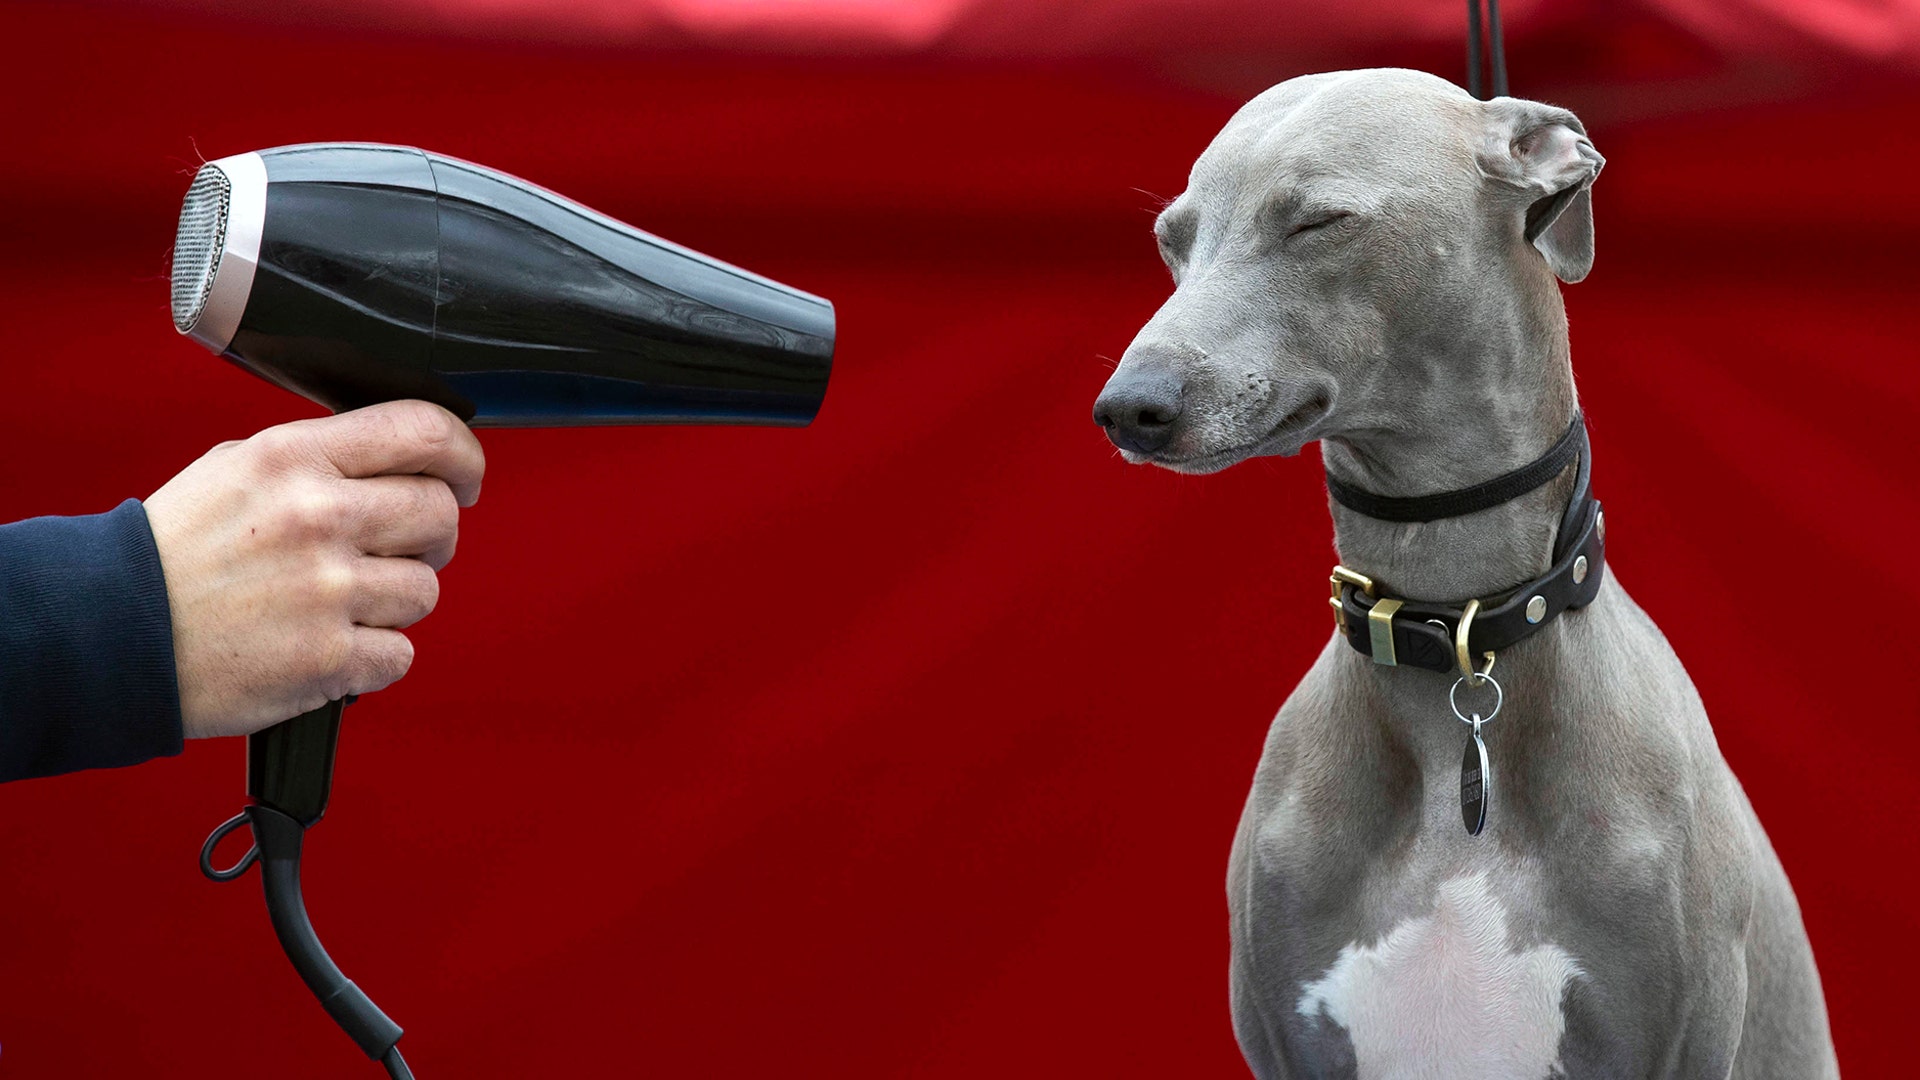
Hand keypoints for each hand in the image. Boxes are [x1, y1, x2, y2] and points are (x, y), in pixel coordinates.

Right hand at [143, 400, 484, 738]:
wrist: (112, 634)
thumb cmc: (177, 553)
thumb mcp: (237, 468)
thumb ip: (320, 460)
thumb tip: (399, 460)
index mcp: (295, 458)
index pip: (423, 431)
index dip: (462, 454)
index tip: (464, 476)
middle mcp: (318, 517)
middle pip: (439, 513)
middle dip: (431, 534)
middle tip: (397, 548)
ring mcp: (327, 591)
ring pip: (425, 589)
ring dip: (394, 600)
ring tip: (338, 602)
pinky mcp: (329, 659)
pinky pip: (401, 654)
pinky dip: (374, 657)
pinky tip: (327, 644)